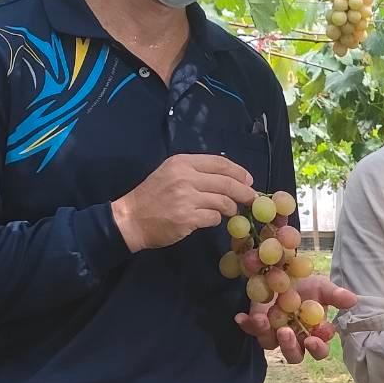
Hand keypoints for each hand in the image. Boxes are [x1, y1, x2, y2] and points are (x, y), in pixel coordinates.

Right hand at [112, 155, 255, 252]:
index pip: (219, 163)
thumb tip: (228, 176)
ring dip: (231, 208)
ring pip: (223, 201)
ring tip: (230, 211)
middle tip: (252, 198)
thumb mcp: (171, 173)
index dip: (239, 172)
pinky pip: (214, 218)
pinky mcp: (187, 218)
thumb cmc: (152, 196)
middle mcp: (185, 177)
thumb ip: (196, 172)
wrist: (130, 218)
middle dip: (244, 192)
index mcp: (182, 162)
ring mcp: (186, 198)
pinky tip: (211, 219)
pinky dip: (217, 219)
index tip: (248, 180)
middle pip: (227, 183)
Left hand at [236, 275, 356, 365]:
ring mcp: (274, 334)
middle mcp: (295, 339)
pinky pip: (251, 329)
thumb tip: (353, 300)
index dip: (317, 348)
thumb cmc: (307, 285)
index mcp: (314, 334)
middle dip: (290, 347)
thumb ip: (335, 296)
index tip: (314, 339)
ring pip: (270, 345)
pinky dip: (246, 324)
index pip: (319, 350)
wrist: (284, 274)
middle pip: (294, 355)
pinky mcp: (258, 324)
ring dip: (266, 335)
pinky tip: (241, 317)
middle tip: (287, 332)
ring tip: (263, 321)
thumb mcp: (322, 287)